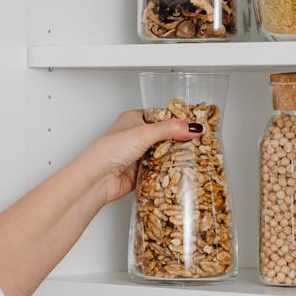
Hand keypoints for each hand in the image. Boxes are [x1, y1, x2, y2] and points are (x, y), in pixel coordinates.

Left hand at [83, 109, 201, 205]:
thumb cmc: (108, 151)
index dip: (178, 120)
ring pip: (164, 153)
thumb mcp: (143, 133)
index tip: (195, 124)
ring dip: (175, 156)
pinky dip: (169, 170)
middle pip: (165, 135)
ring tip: (194, 155)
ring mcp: (139, 154)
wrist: (97, 179)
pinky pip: (161, 169)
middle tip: (198, 141)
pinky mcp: (142, 171)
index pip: (162, 116)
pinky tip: (180, 170)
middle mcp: (136, 135)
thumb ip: (170, 129)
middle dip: (179, 140)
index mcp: (134, 119)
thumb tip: (192, 127)